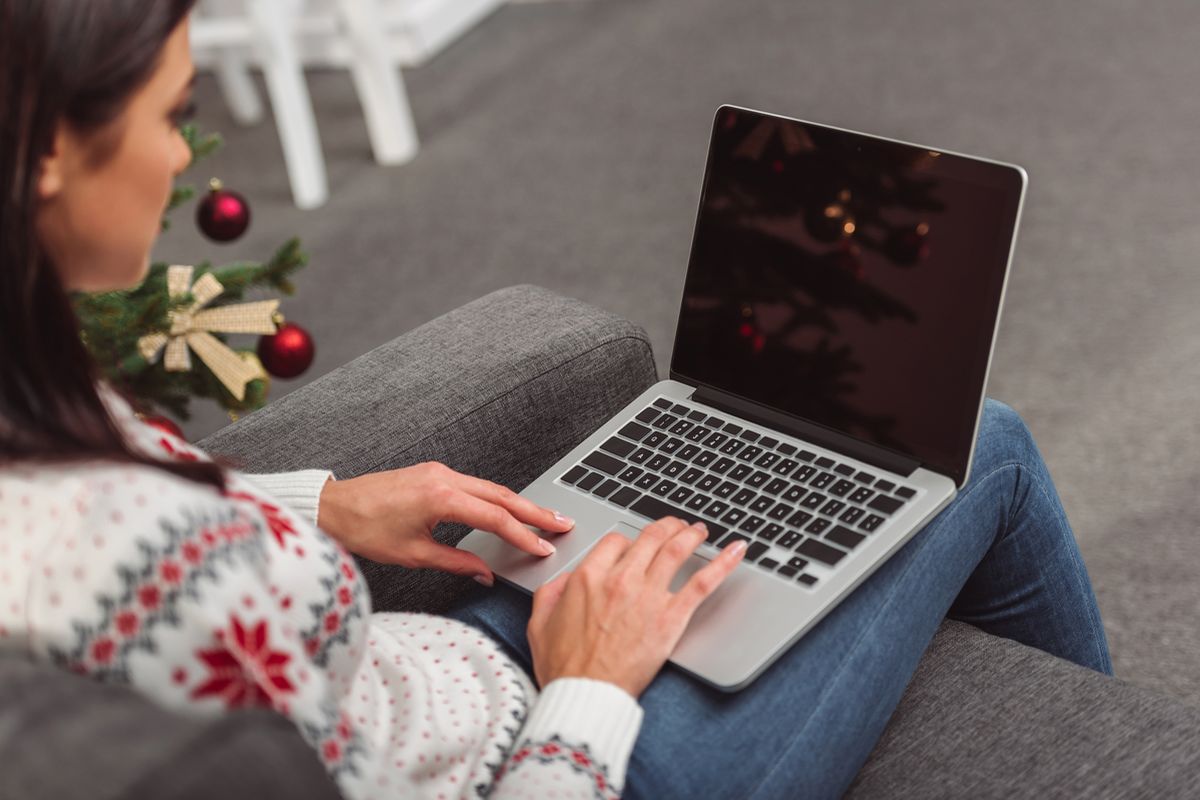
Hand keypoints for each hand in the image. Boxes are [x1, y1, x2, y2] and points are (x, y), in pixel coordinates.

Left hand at [316, 462, 573, 583]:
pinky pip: (475, 485)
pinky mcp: (433, 474)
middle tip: (563, 523)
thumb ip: (456, 563)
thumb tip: (485, 574)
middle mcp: (444, 478)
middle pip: (502, 495)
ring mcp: (439, 472)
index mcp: (441, 497)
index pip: (495, 518)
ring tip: (545, 518)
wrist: (332, 507)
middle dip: (535, 512)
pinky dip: (498, 498)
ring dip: (519, 504)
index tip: (545, 548)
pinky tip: (511, 509)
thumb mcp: (413, 555)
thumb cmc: (364, 530)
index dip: (524, 535)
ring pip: (491, 488)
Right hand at [526, 517, 746, 698]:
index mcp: (589, 577)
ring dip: (691, 533)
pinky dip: (723, 561)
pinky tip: (737, 550)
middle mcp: (621, 579)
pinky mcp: (672, 617)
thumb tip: (567, 579)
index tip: (635, 547)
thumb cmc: (564, 665)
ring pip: (676, 549)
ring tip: (699, 530)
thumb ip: (553, 591)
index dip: (628, 541)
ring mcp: (649, 596)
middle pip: (650, 537)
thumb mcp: (540, 621)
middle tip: (675, 526)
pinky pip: (703, 581)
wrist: (586, 694)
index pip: (616, 541)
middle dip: (665, 526)